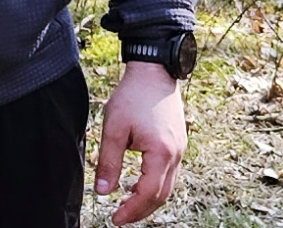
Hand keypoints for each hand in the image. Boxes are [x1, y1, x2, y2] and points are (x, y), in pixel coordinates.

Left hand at [93, 62, 186, 224]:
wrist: (154, 70)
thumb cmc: (133, 96)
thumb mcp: (114, 128)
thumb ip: (108, 162)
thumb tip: (102, 192)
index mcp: (161, 153)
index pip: (148, 194)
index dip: (131, 211)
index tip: (115, 219)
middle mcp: (176, 154)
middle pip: (162, 196)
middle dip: (141, 210)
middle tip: (120, 217)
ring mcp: (180, 149)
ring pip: (168, 186)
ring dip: (149, 199)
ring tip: (128, 203)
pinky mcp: (179, 143)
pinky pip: (170, 173)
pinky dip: (155, 184)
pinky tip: (139, 183)